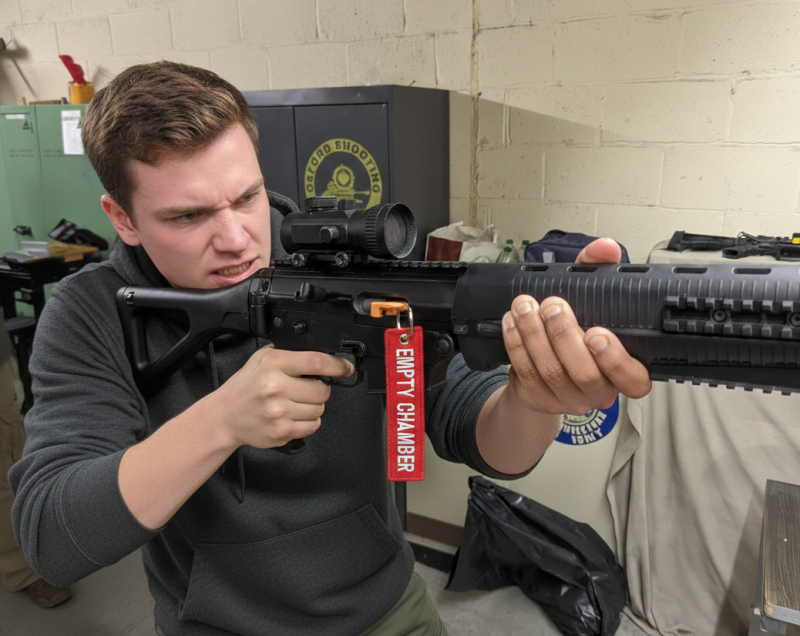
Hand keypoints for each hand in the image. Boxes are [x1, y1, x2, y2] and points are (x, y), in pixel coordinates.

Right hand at [210, 345, 353, 449]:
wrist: (225, 416)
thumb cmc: (245, 387)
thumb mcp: (261, 359)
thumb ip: (289, 353)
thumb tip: (323, 354)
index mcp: (274, 364)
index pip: (317, 362)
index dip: (337, 365)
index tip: (345, 368)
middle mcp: (276, 387)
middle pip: (322, 390)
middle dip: (320, 390)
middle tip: (305, 390)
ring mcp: (279, 412)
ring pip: (319, 409)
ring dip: (313, 407)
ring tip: (294, 403)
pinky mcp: (281, 431)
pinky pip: (312, 426)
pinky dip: (308, 422)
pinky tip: (292, 415)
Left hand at [501, 238, 650, 415]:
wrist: (545, 368)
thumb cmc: (577, 332)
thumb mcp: (591, 298)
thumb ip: (599, 270)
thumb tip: (605, 248)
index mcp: (623, 372)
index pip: (634, 379)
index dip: (616, 359)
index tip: (597, 333)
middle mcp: (599, 391)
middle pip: (584, 373)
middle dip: (564, 335)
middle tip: (552, 307)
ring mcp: (569, 399)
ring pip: (551, 372)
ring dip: (534, 335)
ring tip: (525, 307)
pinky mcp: (540, 399)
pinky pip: (526, 373)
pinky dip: (516, 345)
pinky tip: (512, 323)